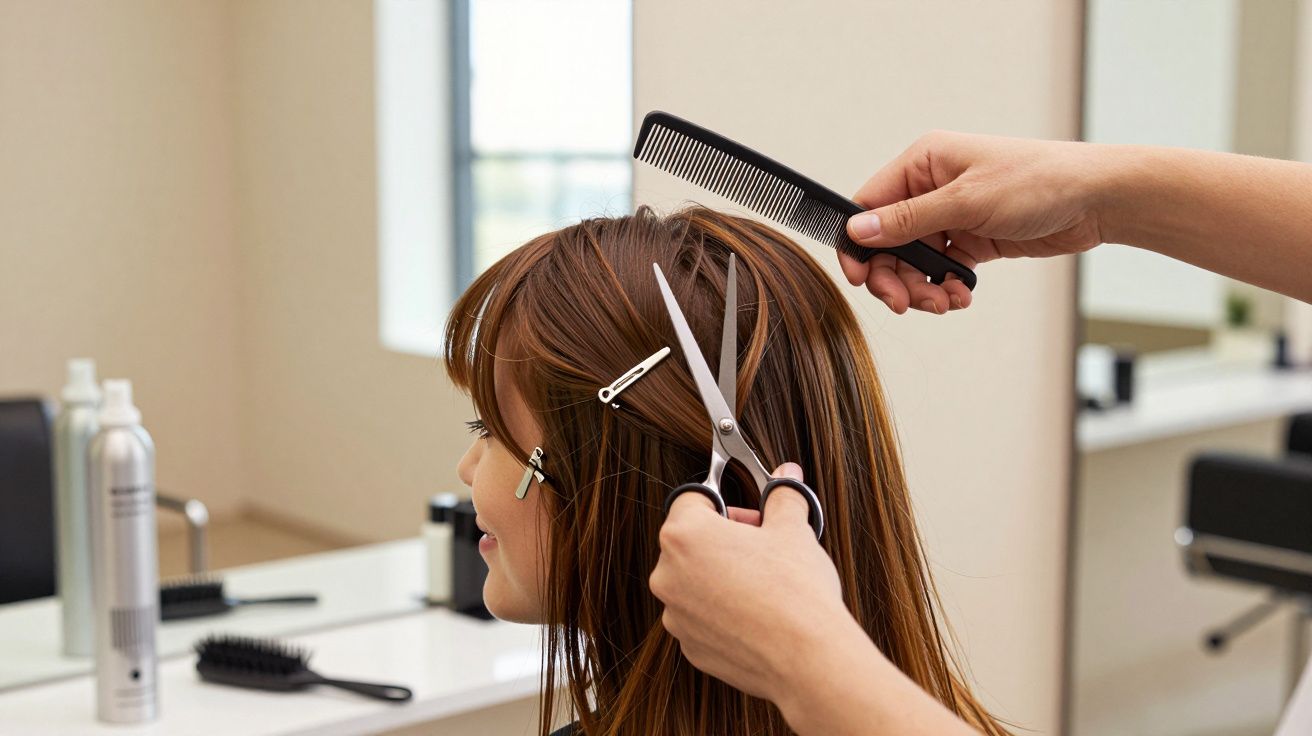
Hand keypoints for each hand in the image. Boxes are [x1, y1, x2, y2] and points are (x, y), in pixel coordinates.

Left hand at [649, 462, 850, 703]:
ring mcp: (675, 615)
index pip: (693, 500)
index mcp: (684, 536)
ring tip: (763, 586)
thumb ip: (782, 497)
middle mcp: (667, 575)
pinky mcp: (690, 647)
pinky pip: (701, 618)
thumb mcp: (793, 530)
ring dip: (721, 577)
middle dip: (724, 541)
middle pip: (690, 543)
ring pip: (694, 582)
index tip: (752, 519)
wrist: (806, 658)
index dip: (727, 505)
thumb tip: (787, 476)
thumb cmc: (795, 590)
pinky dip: (723, 613)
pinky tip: (757, 615)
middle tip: (763, 549)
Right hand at [841, 131, 1113, 313]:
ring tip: (943, 304)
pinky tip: (962, 296)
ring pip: (913, 263)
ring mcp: (950, 216)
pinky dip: (945, 289)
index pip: (869, 205)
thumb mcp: (966, 201)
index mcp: (923, 163)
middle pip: (887, 242)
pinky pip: (941, 272)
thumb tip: (857, 230)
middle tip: (905, 304)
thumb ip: (908, 220)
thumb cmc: (1038, 181)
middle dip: (893, 277)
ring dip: (921, 289)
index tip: (861, 279)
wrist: (1096, 199)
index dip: (858, 244)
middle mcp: (931, 188)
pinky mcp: (971, 240)